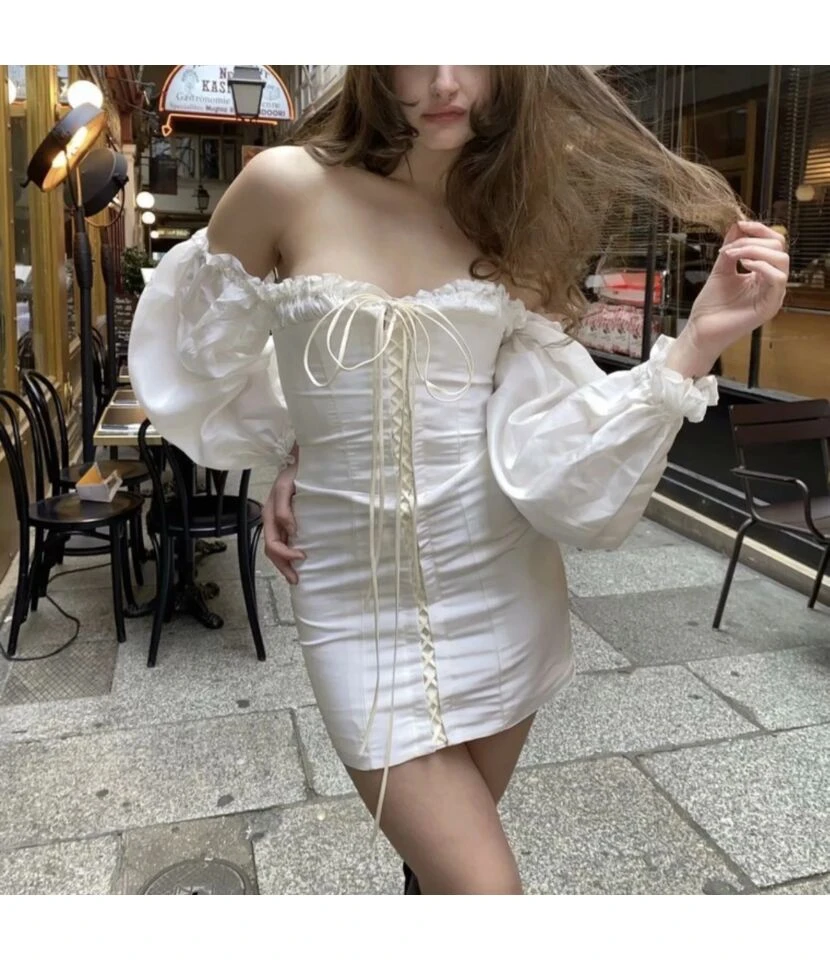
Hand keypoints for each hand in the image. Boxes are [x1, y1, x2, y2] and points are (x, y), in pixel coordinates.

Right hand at [261, 445, 304, 583]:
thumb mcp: (286, 487)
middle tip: (297, 580)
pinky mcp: (288, 519)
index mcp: (269, 515)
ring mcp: (279, 521)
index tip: (303, 556)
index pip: (273, 543)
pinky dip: (290, 552)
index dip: (286, 554)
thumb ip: (284, 509)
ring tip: (296, 575)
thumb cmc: (293, 471)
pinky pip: (286, 540)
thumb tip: (290, 530)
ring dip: (286, 563)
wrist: (300, 459)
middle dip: (284, 567)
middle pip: (273, 550)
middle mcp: (272, 521)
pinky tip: (298, 559)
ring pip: (278, 548)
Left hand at [667, 221, 788, 377]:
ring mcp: (773, 295)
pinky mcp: (770, 306)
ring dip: (755, 251)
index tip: (740, 224)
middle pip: (779, 248)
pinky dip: (762, 266)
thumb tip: (737, 225)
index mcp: (762, 274)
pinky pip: (778, 279)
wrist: (700, 330)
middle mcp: (771, 283)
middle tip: (729, 248)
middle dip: (753, 241)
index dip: (760, 230)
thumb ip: (731, 248)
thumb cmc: (710, 306)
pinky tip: (744, 266)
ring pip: (781, 260)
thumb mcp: (721, 270)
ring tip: (733, 255)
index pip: (774, 244)